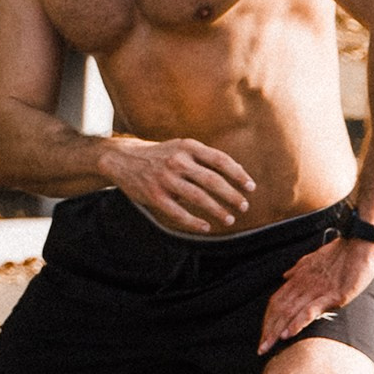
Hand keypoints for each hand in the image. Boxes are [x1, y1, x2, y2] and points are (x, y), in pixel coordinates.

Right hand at [108, 134, 256, 236]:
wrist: (122, 159)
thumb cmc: (159, 155)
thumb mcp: (181, 147)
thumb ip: (204, 158)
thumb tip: (237, 172)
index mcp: (187, 146)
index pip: (220, 160)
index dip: (238, 175)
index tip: (251, 187)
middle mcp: (177, 161)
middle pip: (212, 180)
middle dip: (231, 196)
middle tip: (244, 206)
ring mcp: (165, 179)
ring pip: (198, 197)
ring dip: (217, 210)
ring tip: (229, 219)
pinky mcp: (154, 196)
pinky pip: (178, 213)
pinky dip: (194, 222)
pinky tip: (205, 227)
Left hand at [257, 234, 373, 355]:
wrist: (361, 241)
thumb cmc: (343, 251)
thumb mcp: (316, 259)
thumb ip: (300, 269)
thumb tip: (286, 276)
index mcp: (300, 277)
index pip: (277, 301)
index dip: (268, 319)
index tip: (264, 334)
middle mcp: (303, 284)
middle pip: (278, 309)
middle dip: (268, 330)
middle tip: (261, 348)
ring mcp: (317, 290)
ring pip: (289, 311)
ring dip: (277, 330)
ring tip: (268, 346)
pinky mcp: (332, 294)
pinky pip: (309, 310)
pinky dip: (297, 323)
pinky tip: (288, 334)